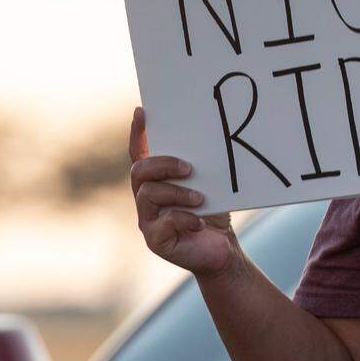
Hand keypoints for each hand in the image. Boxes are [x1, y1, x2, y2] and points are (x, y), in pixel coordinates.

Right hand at [129, 106, 237, 279]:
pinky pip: (164, 223)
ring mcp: (148, 220)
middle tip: (189, 168)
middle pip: (139, 171)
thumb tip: (206, 139)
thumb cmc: (213, 212)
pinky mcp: (156, 240)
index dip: (137, 133)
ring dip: (178, 193)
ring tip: (200, 199)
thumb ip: (198, 167)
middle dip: (163, 165)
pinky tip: (200, 223)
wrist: (222, 249)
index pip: (139, 153)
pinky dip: (185, 219)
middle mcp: (146, 198)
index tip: (142, 111)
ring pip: (149, 195)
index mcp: (156, 181)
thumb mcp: (208, 184)